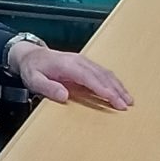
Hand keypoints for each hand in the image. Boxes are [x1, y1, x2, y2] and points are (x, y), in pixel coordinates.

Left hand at [9, 43, 132, 109]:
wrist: (31, 55)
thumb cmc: (33, 69)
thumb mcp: (34, 80)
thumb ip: (48, 88)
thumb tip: (64, 96)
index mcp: (68, 65)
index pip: (91, 78)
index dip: (104, 90)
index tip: (115, 100)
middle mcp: (79, 61)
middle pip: (102, 76)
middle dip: (116, 90)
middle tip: (127, 105)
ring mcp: (84, 61)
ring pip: (105, 73)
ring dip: (118, 86)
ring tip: (129, 100)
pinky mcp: (85, 64)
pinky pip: (102, 72)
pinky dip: (113, 82)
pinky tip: (119, 90)